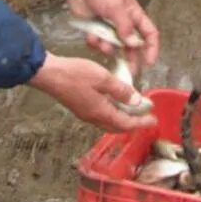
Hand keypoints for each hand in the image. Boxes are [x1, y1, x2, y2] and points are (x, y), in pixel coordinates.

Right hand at [29, 53, 157, 131]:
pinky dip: (112, 113)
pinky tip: (114, 103)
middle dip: (132, 124)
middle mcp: (93, 117)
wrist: (48, 74)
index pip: (125, 123)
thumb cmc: (74, 74)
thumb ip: (121, 90)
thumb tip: (136, 101)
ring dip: (122, 119)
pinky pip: (100, 116)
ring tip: (132, 110)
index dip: (140, 123)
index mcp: (100, 112)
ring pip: (108, 122)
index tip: (153, 121)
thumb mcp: (103, 78)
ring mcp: (84, 113)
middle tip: (144, 118)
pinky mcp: (79, 107)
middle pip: (116, 127)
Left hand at [50, 0, 159, 69]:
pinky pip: (98, 42)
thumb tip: (133, 44)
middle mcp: (123, 23)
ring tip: (101, 43)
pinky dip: (95, 42)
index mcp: (134, 14)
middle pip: (131, 45)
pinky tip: (90, 36)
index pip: (149, 33)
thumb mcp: (116, 7)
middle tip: (127, 71)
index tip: (149, 62)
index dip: (152, 48)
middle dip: (130, 58)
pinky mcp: (94, 29)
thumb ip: (125, 27)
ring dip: (108, 48)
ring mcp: (108, 26)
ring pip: (113, 46)